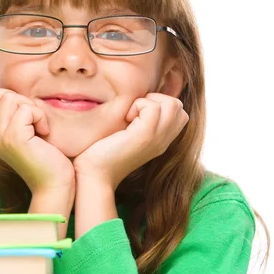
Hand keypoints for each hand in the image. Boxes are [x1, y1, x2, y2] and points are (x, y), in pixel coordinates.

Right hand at [0, 88, 74, 193]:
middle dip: (15, 98)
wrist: (53, 184)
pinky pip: (25, 109)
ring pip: (8, 98)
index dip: (1, 97)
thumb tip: (7, 92)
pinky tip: (43, 132)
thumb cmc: (43, 156)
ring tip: (37, 125)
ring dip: (30, 107)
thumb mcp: (20, 132)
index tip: (20, 114)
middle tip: (30, 117)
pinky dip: (40, 116)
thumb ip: (8, 115)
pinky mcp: (13, 138)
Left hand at [73, 93, 189, 188]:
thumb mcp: (125, 134)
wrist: (94, 174)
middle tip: (134, 112)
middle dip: (156, 99)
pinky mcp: (145, 137)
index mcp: (160, 140)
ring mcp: (157, 139)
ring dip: (148, 101)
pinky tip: (125, 119)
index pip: (179, 112)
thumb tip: (136, 98)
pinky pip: (153, 107)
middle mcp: (163, 141)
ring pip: (172, 104)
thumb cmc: (101, 154)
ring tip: (130, 115)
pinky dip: (137, 105)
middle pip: (178, 106)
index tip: (137, 114)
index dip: (159, 104)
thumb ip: (137, 120)